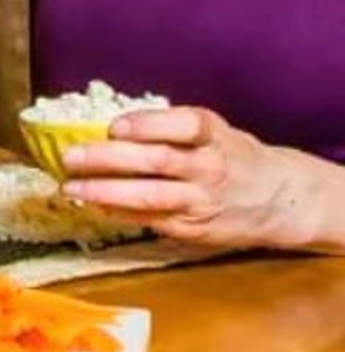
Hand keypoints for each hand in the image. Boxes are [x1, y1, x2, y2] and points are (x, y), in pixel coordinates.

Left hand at [61, 106, 318, 248]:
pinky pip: (153, 219)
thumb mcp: (211, 130)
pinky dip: (122, 212)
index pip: (183, 125)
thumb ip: (169, 128)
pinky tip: (96, 205)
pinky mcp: (196, 227)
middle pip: (157, 161)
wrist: (281, 197)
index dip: (147, 125)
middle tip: (71, 156)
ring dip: (106, 192)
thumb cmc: (232, 154)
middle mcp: (210, 166)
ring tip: (72, 188)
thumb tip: (109, 128)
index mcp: (214, 134)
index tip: (114, 126)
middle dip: (108, 159)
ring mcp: (203, 200)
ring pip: (151, 196)